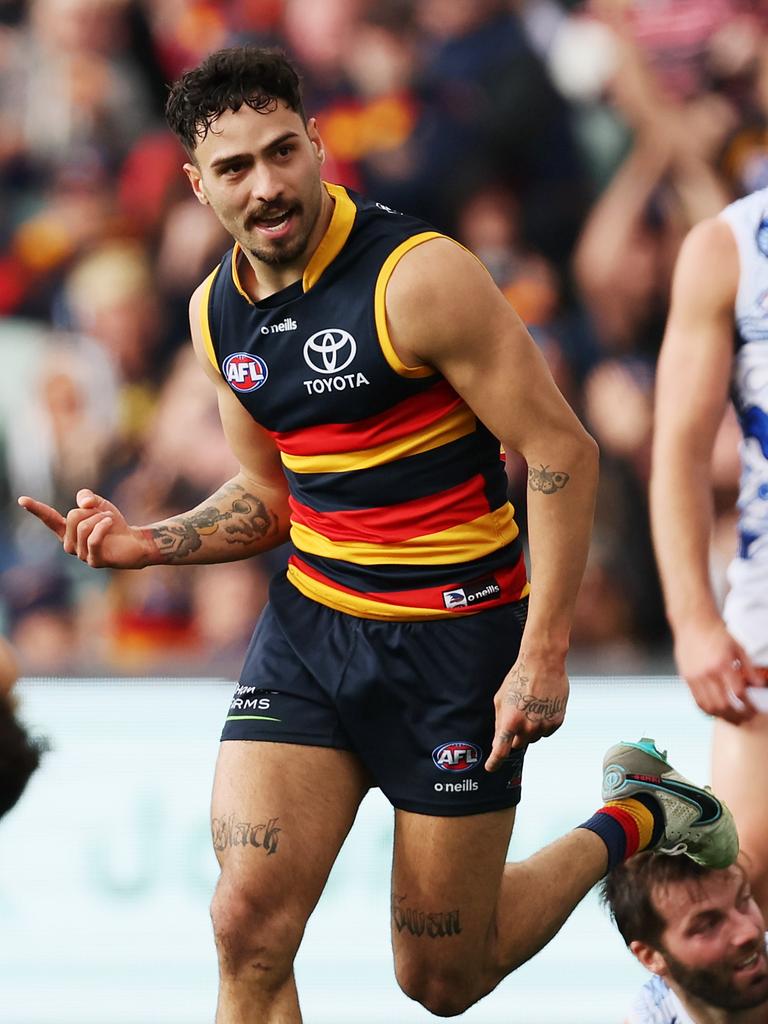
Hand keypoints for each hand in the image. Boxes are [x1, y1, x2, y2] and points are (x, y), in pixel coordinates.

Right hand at [17, 489, 152, 569]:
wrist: (134, 541)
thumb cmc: (113, 524)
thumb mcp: (99, 504)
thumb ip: (87, 497)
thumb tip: (83, 504)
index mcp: (67, 531)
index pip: (49, 519)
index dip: (36, 509)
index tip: (22, 499)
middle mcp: (70, 545)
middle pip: (72, 517)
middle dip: (91, 511)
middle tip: (104, 514)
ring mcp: (81, 555)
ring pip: (83, 527)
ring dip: (100, 518)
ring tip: (109, 519)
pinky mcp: (94, 561)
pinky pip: (93, 539)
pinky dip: (103, 526)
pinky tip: (110, 522)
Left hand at [485, 653, 568, 771]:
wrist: (543, 663)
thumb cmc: (518, 678)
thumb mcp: (501, 699)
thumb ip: (500, 723)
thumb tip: (498, 742)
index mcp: (510, 721)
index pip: (501, 750)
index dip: (495, 762)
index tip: (490, 768)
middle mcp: (528, 727)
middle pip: (519, 744)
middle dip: (516, 734)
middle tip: (518, 715)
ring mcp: (544, 726)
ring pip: (534, 738)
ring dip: (530, 728)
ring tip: (531, 706)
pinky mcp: (557, 722)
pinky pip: (547, 731)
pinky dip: (543, 723)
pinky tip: (542, 706)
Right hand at [674, 619, 761, 723]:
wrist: (693, 624)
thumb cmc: (716, 633)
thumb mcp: (738, 648)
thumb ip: (749, 668)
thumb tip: (759, 684)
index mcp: (723, 664)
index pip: (738, 693)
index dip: (748, 705)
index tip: (754, 709)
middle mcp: (707, 672)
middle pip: (723, 704)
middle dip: (737, 715)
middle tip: (745, 717)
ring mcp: (695, 676)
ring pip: (709, 706)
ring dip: (722, 716)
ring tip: (731, 718)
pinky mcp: (687, 678)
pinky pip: (696, 701)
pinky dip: (707, 710)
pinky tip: (715, 711)